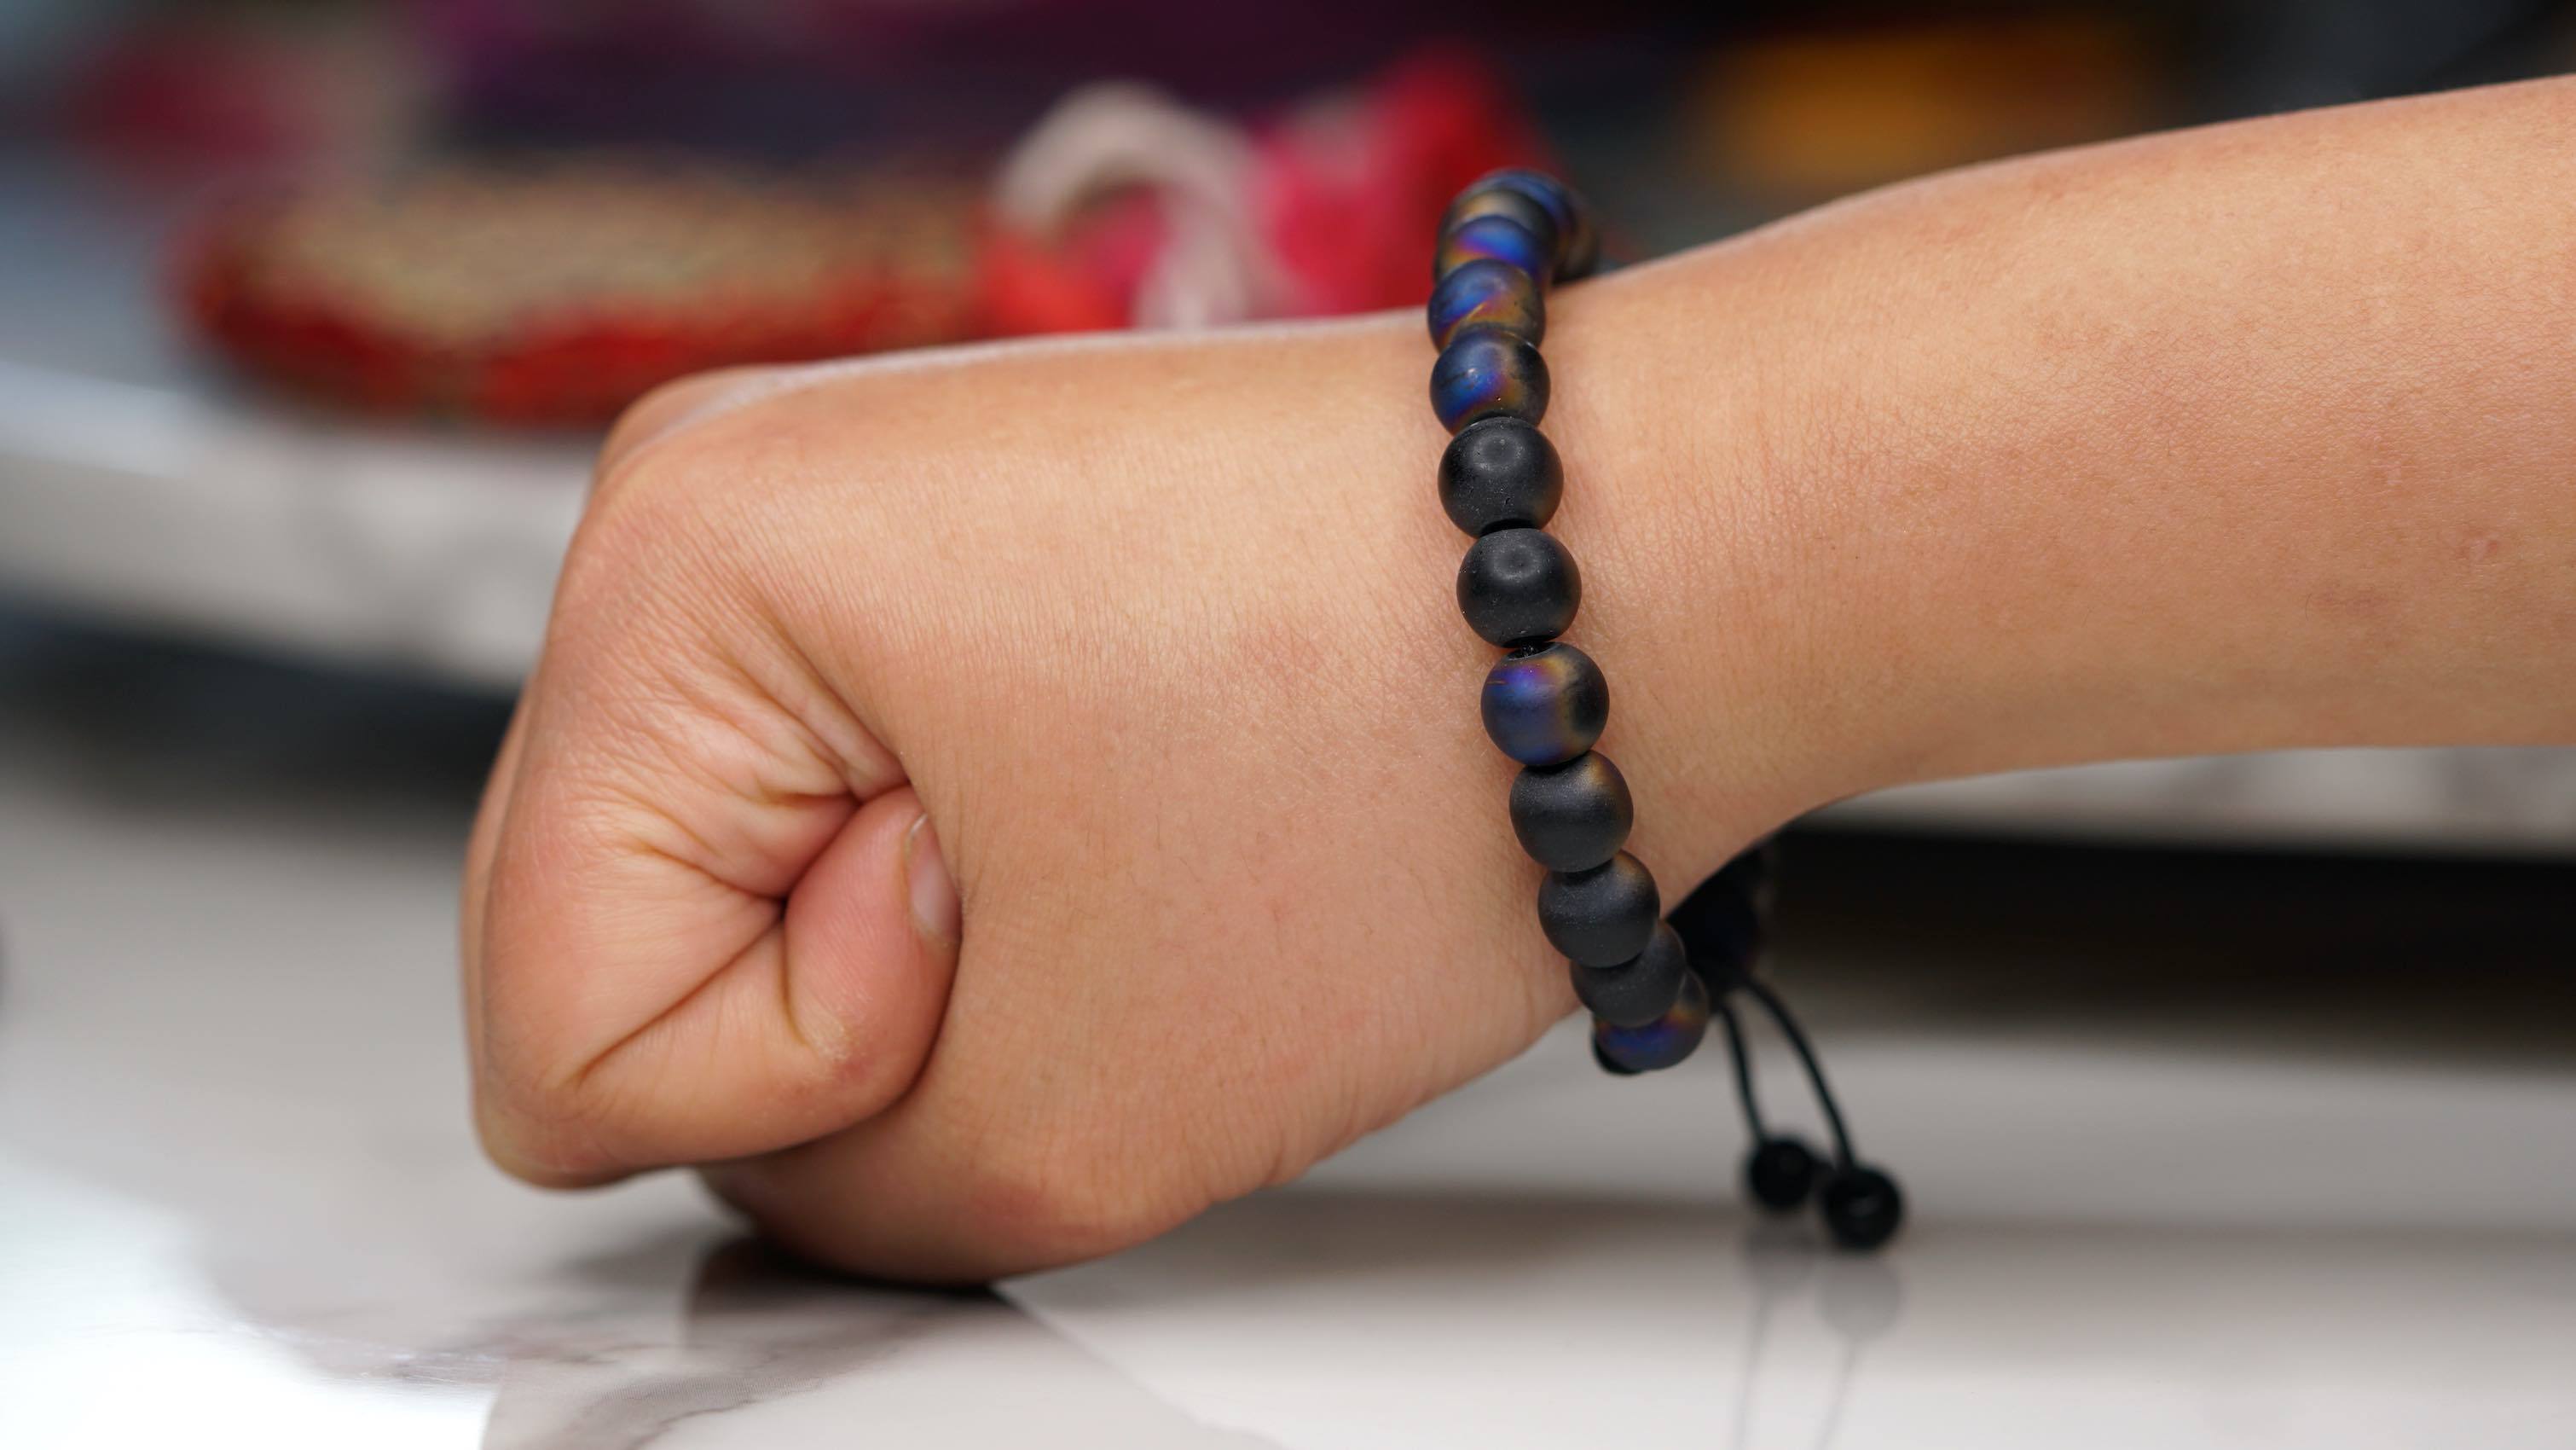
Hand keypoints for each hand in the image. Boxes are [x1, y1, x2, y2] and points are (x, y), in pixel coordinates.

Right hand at [459, 309, 1799, 1281]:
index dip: (793, 1083)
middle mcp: (714, 492)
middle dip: (844, 1017)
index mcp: (672, 575)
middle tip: (1084, 907)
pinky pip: (848, 807)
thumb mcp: (1057, 1127)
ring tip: (1132, 839)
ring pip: (742, 890)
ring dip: (932, 948)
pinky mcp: (934, 543)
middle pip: (618, 945)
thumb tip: (772, 1138)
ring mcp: (828, 504)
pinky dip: (982, 871)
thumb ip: (822, 1197)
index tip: (1019, 927)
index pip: (553, 1040)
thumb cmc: (1408, 774)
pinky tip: (1137, 805)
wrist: (1654, 565)